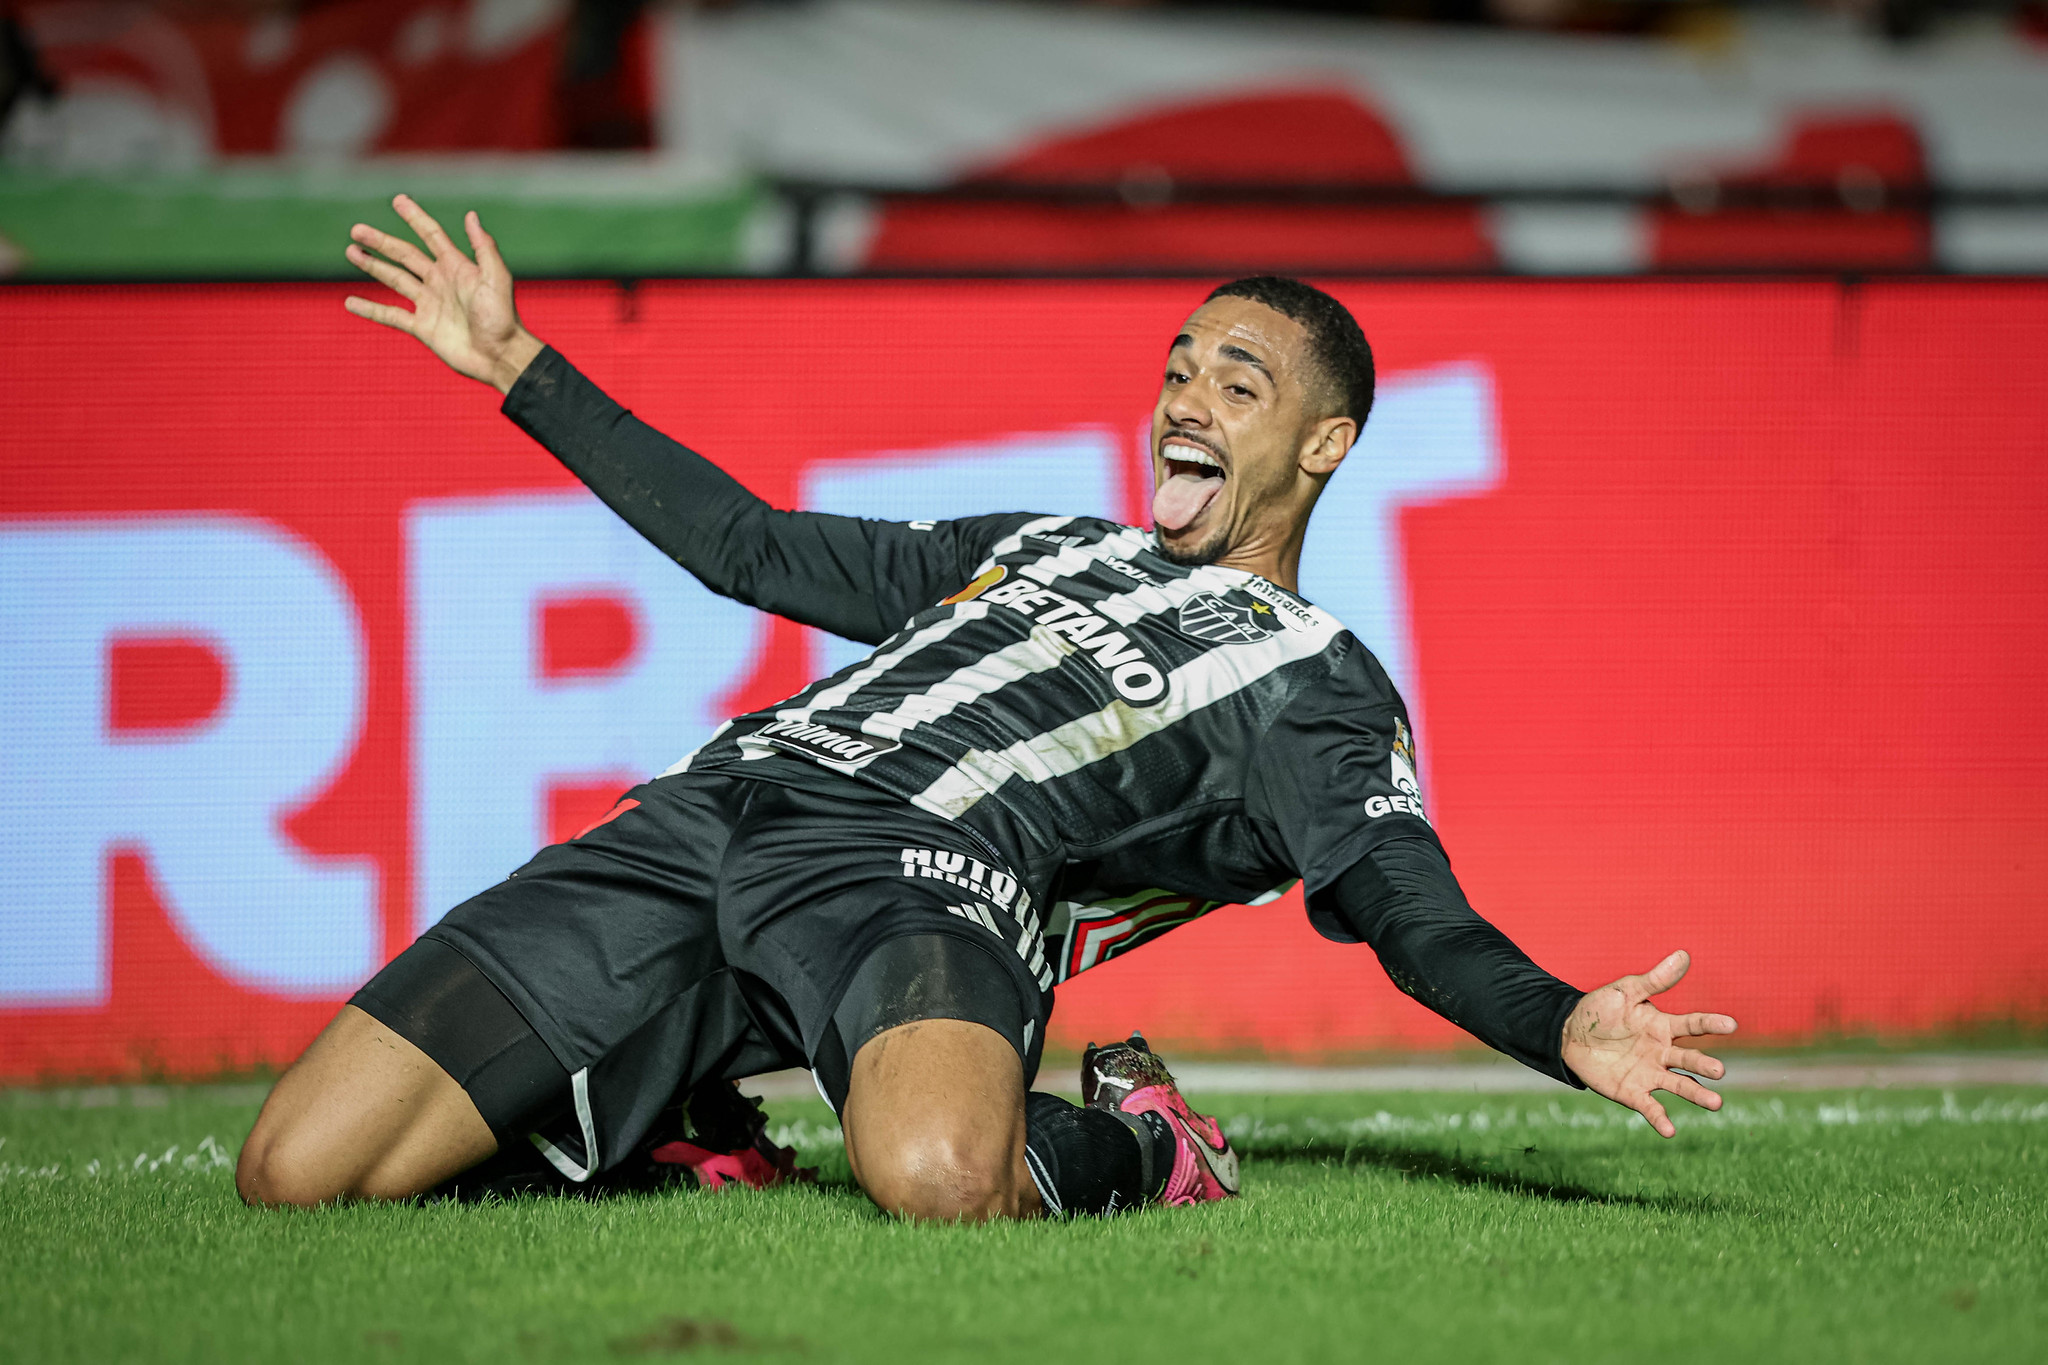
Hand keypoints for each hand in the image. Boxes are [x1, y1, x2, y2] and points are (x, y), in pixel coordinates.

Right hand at [343, 195, 544, 393]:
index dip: (415, 218)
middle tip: (356, 229)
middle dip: (381, 242)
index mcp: (457, 267)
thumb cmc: (502, 317)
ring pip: (394, 279)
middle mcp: (440, 282)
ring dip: (372, 266)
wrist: (500, 355)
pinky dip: (371, 309)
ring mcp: (430, 304)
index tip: (398, 200)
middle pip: (405, 255)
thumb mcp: (496, 278)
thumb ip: (484, 247)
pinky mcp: (423, 328)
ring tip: (351, 251)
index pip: (431, 236)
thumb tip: (471, 215)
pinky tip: (350, 302)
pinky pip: (391, 316)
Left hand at [1560, 949, 1736, 1137]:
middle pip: (1689, 1058)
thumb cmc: (1600, 1011)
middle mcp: (1663, 1052)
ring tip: (1716, 1103)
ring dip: (1697, 1094)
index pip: (1693, 1024)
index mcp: (1664, 1026)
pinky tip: (1670, 1131)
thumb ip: (1655, 980)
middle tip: (1719, 1070)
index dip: (1711, 1023)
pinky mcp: (1633, 1093)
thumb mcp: (1625, 992)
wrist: (1568, 1035)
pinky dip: (1660, 1119)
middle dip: (1705, 1065)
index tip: (1731, 1024)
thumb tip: (1683, 955)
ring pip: (1679, 1085)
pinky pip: (1650, 1107)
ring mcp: (1650, 1074)